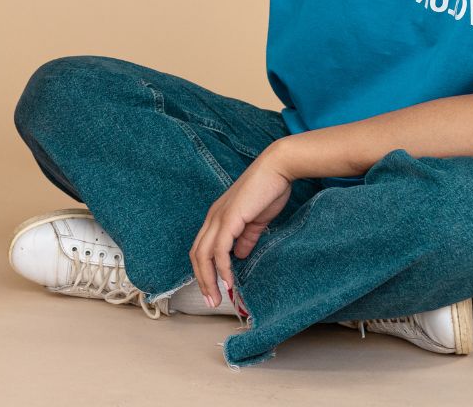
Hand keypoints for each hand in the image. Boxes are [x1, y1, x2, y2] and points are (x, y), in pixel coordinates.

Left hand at [189, 145, 293, 306]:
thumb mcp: (255, 221)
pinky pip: (219, 249)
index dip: (204, 270)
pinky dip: (222, 268)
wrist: (276, 169)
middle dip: (202, 280)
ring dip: (208, 279)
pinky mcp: (230, 219)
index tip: (214, 290)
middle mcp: (213, 217)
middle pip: (196, 254)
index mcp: (217, 217)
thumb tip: (239, 256)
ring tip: (217, 298)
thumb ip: (246, 238)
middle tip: (211, 301)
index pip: (201, 248)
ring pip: (203, 254)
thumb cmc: (268, 191)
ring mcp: (219, 217)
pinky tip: (229, 281)